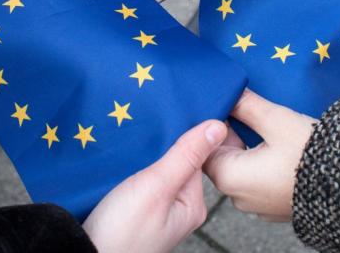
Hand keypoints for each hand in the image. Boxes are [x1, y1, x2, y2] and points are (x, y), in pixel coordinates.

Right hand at [83, 120, 226, 252]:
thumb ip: (185, 156)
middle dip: (160, 140)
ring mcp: (154, 207)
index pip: (196, 155)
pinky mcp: (132, 206)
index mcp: (192, 203)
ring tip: (132, 128)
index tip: (169, 109)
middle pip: (174, 159)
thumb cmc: (124, 230)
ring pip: (153, 165)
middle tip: (147, 115)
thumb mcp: (157, 186)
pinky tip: (121, 149)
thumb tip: (218, 126)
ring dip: (142, 150)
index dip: (183, 131)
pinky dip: (130, 162)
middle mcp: (177, 205)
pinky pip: (136, 175)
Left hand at [204, 91, 314, 222]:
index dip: (212, 122)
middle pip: (221, 156)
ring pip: (240, 165)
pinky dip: (259, 159)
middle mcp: (238, 196)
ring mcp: (257, 203)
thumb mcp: (275, 119)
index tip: (224, 102)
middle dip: (230, 131)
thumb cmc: (311, 154)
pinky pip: (256, 177)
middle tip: (243, 106)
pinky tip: (274, 143)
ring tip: (261, 121)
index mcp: (230, 178)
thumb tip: (230, 91)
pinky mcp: (274, 204)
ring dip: (246, 144)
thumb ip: (246, 104)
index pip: (203, 147)